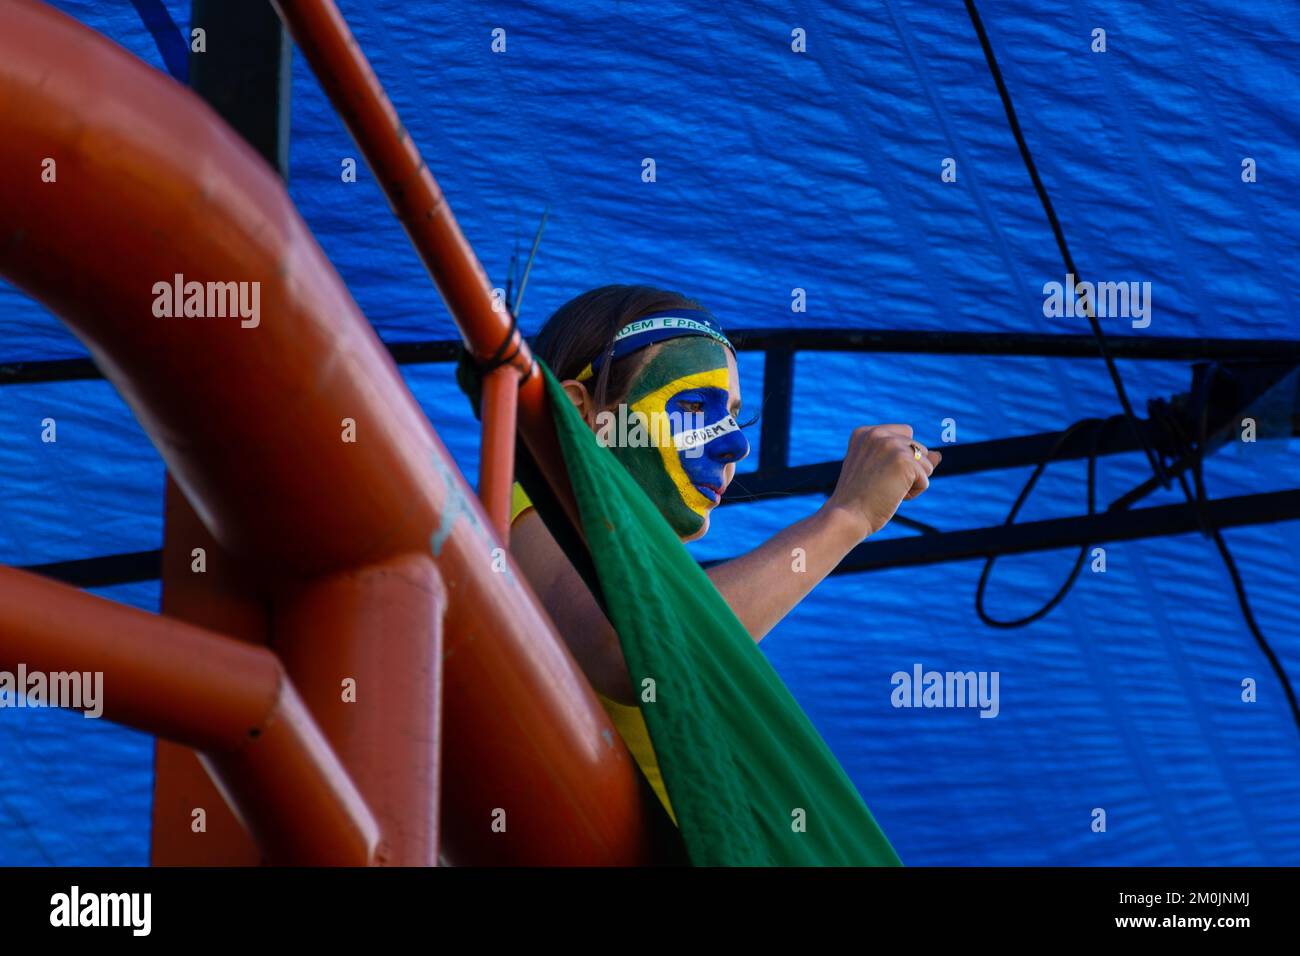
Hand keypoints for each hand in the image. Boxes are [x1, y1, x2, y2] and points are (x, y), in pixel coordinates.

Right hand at [825, 424, 940, 538]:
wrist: (847, 516)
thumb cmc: (860, 499)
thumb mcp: (882, 472)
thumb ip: (908, 458)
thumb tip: (939, 455)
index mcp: (865, 433)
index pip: (905, 434)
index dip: (900, 459)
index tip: (875, 474)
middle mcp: (878, 433)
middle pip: (919, 448)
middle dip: (908, 470)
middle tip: (879, 485)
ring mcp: (892, 445)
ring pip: (926, 464)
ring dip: (912, 482)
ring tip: (885, 490)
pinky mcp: (905, 461)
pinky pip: (925, 479)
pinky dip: (914, 493)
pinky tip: (892, 496)